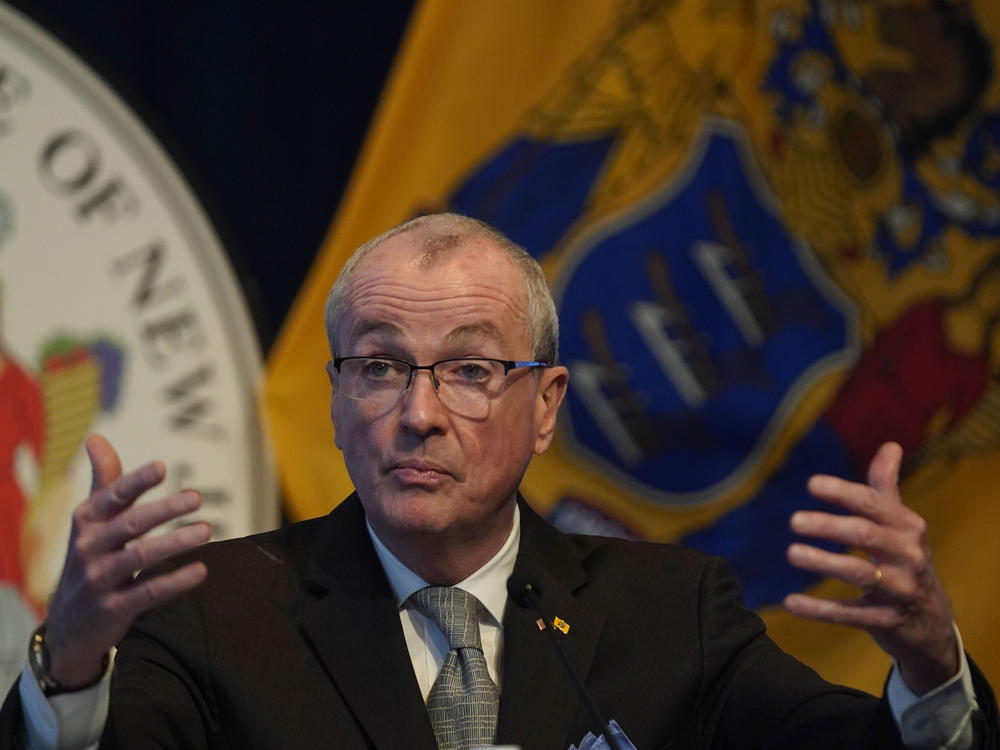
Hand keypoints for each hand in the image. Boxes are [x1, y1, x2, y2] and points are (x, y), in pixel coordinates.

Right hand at [43, 435, 210, 687]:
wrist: (67, 625)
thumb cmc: (89, 559)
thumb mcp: (91, 521)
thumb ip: (104, 481)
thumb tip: (95, 437)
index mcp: (87, 521)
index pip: (112, 496)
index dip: (135, 481)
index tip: (161, 467)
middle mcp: (89, 548)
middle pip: (129, 524)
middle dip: (164, 510)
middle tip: (198, 497)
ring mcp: (99, 579)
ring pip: (139, 557)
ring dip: (174, 543)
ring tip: (207, 530)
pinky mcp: (113, 609)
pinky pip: (147, 593)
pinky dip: (174, 582)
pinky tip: (201, 571)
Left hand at [783, 442, 958, 694]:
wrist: (932, 622)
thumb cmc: (906, 561)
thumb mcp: (901, 525)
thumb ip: (886, 488)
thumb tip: (890, 445)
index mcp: (908, 527)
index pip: (873, 504)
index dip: (843, 493)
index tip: (811, 484)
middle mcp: (908, 556)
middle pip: (865, 535)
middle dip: (829, 526)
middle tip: (793, 521)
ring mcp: (899, 590)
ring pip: (859, 573)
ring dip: (823, 562)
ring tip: (791, 553)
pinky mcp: (885, 621)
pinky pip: (849, 614)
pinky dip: (819, 609)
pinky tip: (790, 601)